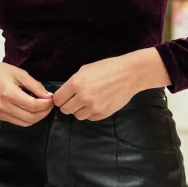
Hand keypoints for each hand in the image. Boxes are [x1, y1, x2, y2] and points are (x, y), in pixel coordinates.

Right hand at [0, 55, 52, 126]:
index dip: (46, 104)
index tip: (52, 98)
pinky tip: (31, 108)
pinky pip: (19, 122)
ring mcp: (1, 113)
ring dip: (38, 116)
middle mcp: (4, 107)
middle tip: (49, 103)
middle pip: (32, 117)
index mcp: (9, 94)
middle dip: (45, 112)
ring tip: (42, 106)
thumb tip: (49, 97)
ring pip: (26, 123)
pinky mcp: (0, 116)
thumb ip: (36, 86)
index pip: (34, 106)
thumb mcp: (20, 73)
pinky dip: (29, 117)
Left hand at [54, 48, 170, 120]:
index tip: (63, 98)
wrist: (129, 74)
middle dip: (68, 105)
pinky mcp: (103, 114)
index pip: (58, 99)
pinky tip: (97, 104)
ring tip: (87, 102)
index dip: (60, 99)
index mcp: (76, 83)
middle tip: (74, 101)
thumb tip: (64, 93)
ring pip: (77, 116)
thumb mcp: (85, 69)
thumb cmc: (107, 68)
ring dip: (79, 110)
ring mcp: (93, 107)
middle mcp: (83, 97)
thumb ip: (73, 82)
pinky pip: (90, 118)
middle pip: (66, 110)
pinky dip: (91, 113)